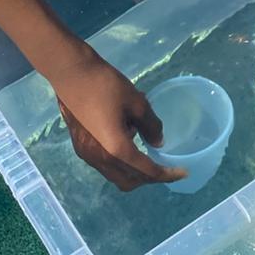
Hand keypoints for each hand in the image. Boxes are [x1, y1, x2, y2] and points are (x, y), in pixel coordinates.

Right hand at [50, 51, 187, 189]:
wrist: (71, 73)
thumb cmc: (106, 85)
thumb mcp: (137, 103)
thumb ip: (151, 126)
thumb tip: (159, 143)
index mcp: (115, 149)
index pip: (146, 171)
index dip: (167, 174)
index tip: (183, 172)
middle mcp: (99, 160)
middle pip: (130, 181)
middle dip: (150, 177)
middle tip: (166, 165)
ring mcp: (87, 156)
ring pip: (116, 176)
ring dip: (134, 172)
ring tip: (148, 154)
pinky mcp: (81, 148)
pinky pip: (105, 166)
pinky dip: (121, 163)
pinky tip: (128, 143)